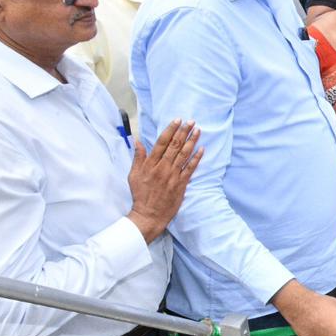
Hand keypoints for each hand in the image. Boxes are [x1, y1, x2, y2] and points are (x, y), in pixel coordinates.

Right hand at [127, 119, 202, 242]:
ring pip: (184, 154)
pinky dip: (196, 158)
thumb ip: (138, 158)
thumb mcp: (133, 175)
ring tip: (197, 130)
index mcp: (150, 164)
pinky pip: (190, 168)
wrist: (149, 214)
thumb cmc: (140, 195)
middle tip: (191, 121)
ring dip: (191, 141)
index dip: (170, 130)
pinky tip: (202, 149)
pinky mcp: (181, 184)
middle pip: (175, 146)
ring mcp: (173, 175)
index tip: (177, 120)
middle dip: (183, 132)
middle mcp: (162, 167)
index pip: (161, 142)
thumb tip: (137, 141)